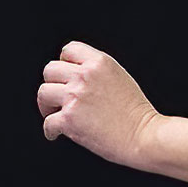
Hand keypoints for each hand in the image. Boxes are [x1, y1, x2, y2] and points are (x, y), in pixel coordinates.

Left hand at [36, 41, 158, 164]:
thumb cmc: (137, 112)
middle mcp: (84, 76)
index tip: (64, 76)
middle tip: (56, 98)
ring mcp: (74, 97)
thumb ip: (97, 72)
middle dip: (52, 84)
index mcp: (99, 62)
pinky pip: (48, 122)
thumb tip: (76, 76)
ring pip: (43, 93)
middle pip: (50, 70)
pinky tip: (55, 133)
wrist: (144, 136)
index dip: (64, 63)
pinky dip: (50, 130)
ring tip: (54, 114)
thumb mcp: (120, 77)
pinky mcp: (69, 119)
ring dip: (46, 105)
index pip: (68, 50)